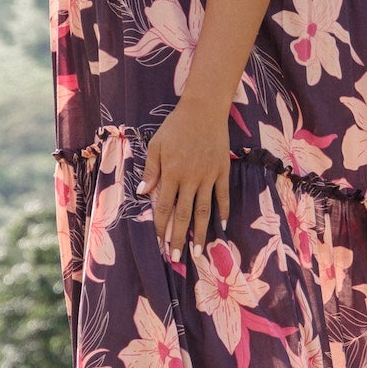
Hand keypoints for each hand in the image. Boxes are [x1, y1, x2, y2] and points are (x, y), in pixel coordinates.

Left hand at [139, 98, 231, 259]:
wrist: (203, 110)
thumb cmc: (175, 126)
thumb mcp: (156, 145)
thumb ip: (151, 170)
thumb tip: (142, 193)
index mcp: (171, 173)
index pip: (164, 207)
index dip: (161, 227)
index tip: (160, 244)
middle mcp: (190, 178)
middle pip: (184, 214)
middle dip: (179, 238)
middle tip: (176, 257)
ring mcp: (208, 176)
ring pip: (204, 210)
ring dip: (202, 232)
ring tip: (200, 252)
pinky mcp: (222, 171)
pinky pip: (223, 196)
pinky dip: (223, 211)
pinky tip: (223, 227)